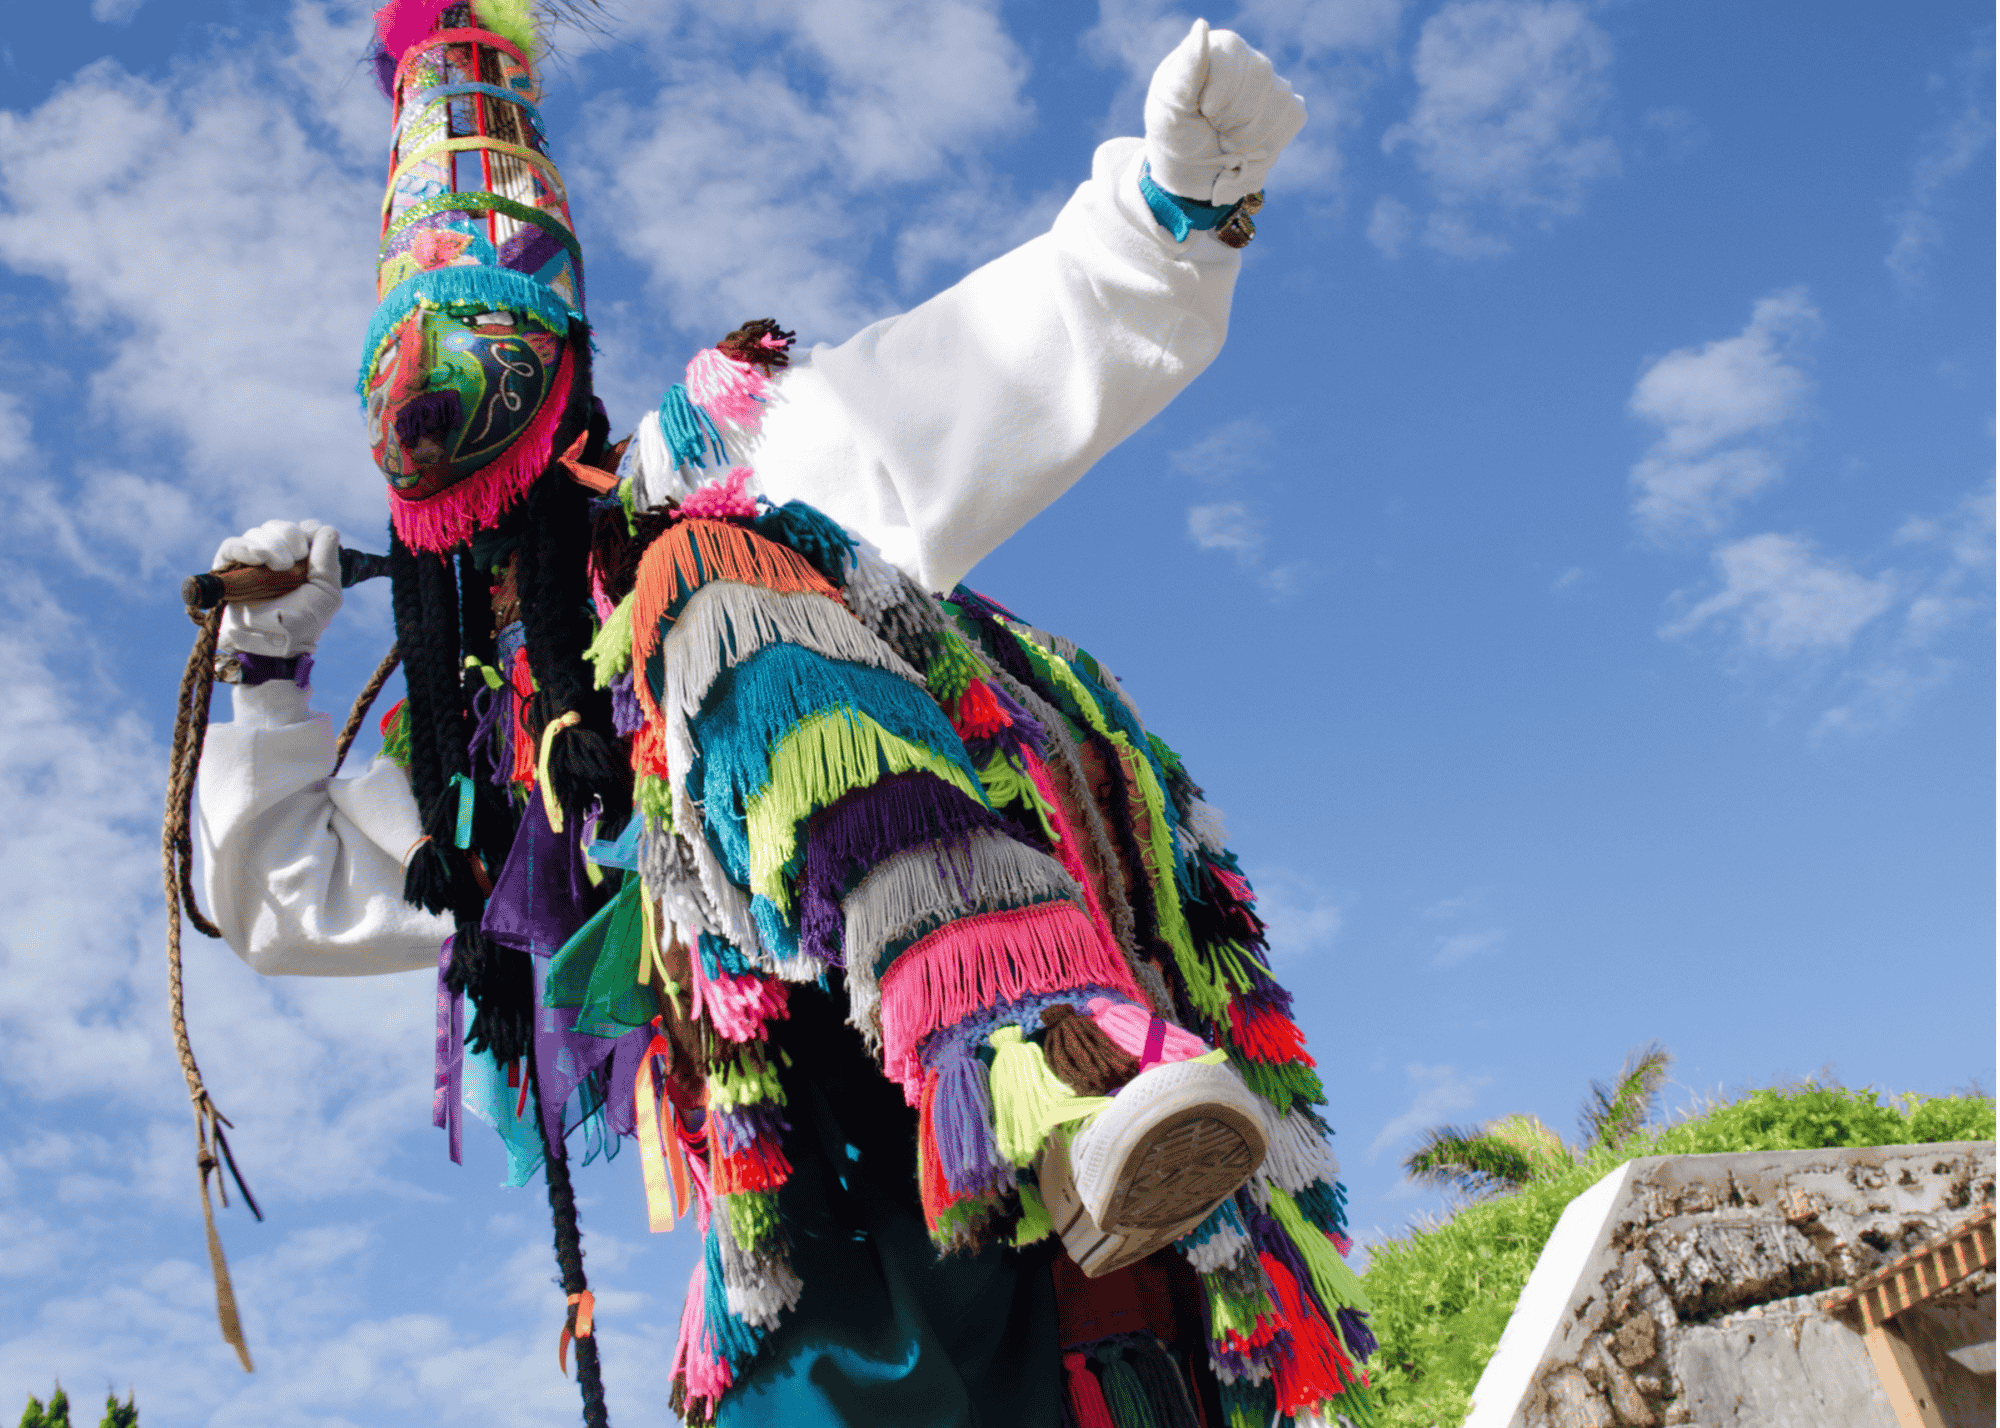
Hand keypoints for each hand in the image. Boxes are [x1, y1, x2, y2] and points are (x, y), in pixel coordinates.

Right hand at [214, 519, 343, 656]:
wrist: (274, 643)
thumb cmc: (303, 623)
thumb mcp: (327, 592)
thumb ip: (328, 559)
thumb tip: (325, 529)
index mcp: (301, 562)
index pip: (302, 529)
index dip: (306, 530)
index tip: (309, 546)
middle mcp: (276, 558)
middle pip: (280, 527)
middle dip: (290, 538)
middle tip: (293, 561)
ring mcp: (251, 563)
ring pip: (257, 533)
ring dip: (272, 544)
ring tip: (278, 566)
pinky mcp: (227, 569)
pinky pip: (232, 545)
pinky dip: (246, 547)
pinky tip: (258, 557)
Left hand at [1144, 20, 1306, 205]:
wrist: (1192, 175)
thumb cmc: (1175, 136)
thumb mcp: (1171, 107)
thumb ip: (1187, 68)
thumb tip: (1201, 26)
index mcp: (1217, 48)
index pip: (1232, 68)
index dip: (1217, 103)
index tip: (1200, 113)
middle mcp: (1247, 58)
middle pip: (1261, 79)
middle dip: (1235, 120)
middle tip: (1214, 130)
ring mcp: (1271, 82)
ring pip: (1281, 100)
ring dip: (1252, 136)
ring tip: (1229, 140)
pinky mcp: (1288, 106)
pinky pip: (1294, 116)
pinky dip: (1271, 141)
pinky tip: (1249, 145)